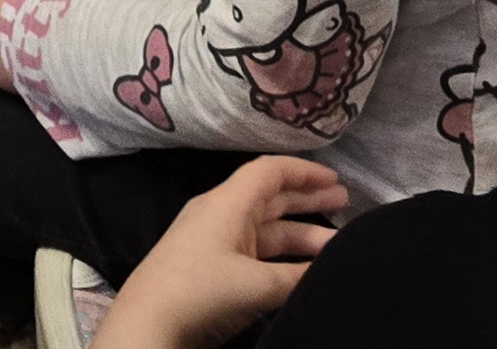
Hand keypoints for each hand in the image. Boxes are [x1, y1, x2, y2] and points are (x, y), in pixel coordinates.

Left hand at [92, 158, 343, 348]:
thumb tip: (332, 269)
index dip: (303, 172)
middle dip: (306, 198)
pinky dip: (284, 258)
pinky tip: (307, 270)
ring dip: (300, 235)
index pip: (268, 172)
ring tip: (339, 244)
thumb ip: (299, 277)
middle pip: (269, 198)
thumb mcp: (259, 285)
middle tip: (346, 202)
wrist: (150, 325)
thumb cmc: (203, 292)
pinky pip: (257, 253)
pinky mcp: (213, 269)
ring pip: (266, 229)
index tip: (336, 178)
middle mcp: (220, 215)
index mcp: (226, 204)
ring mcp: (215, 243)